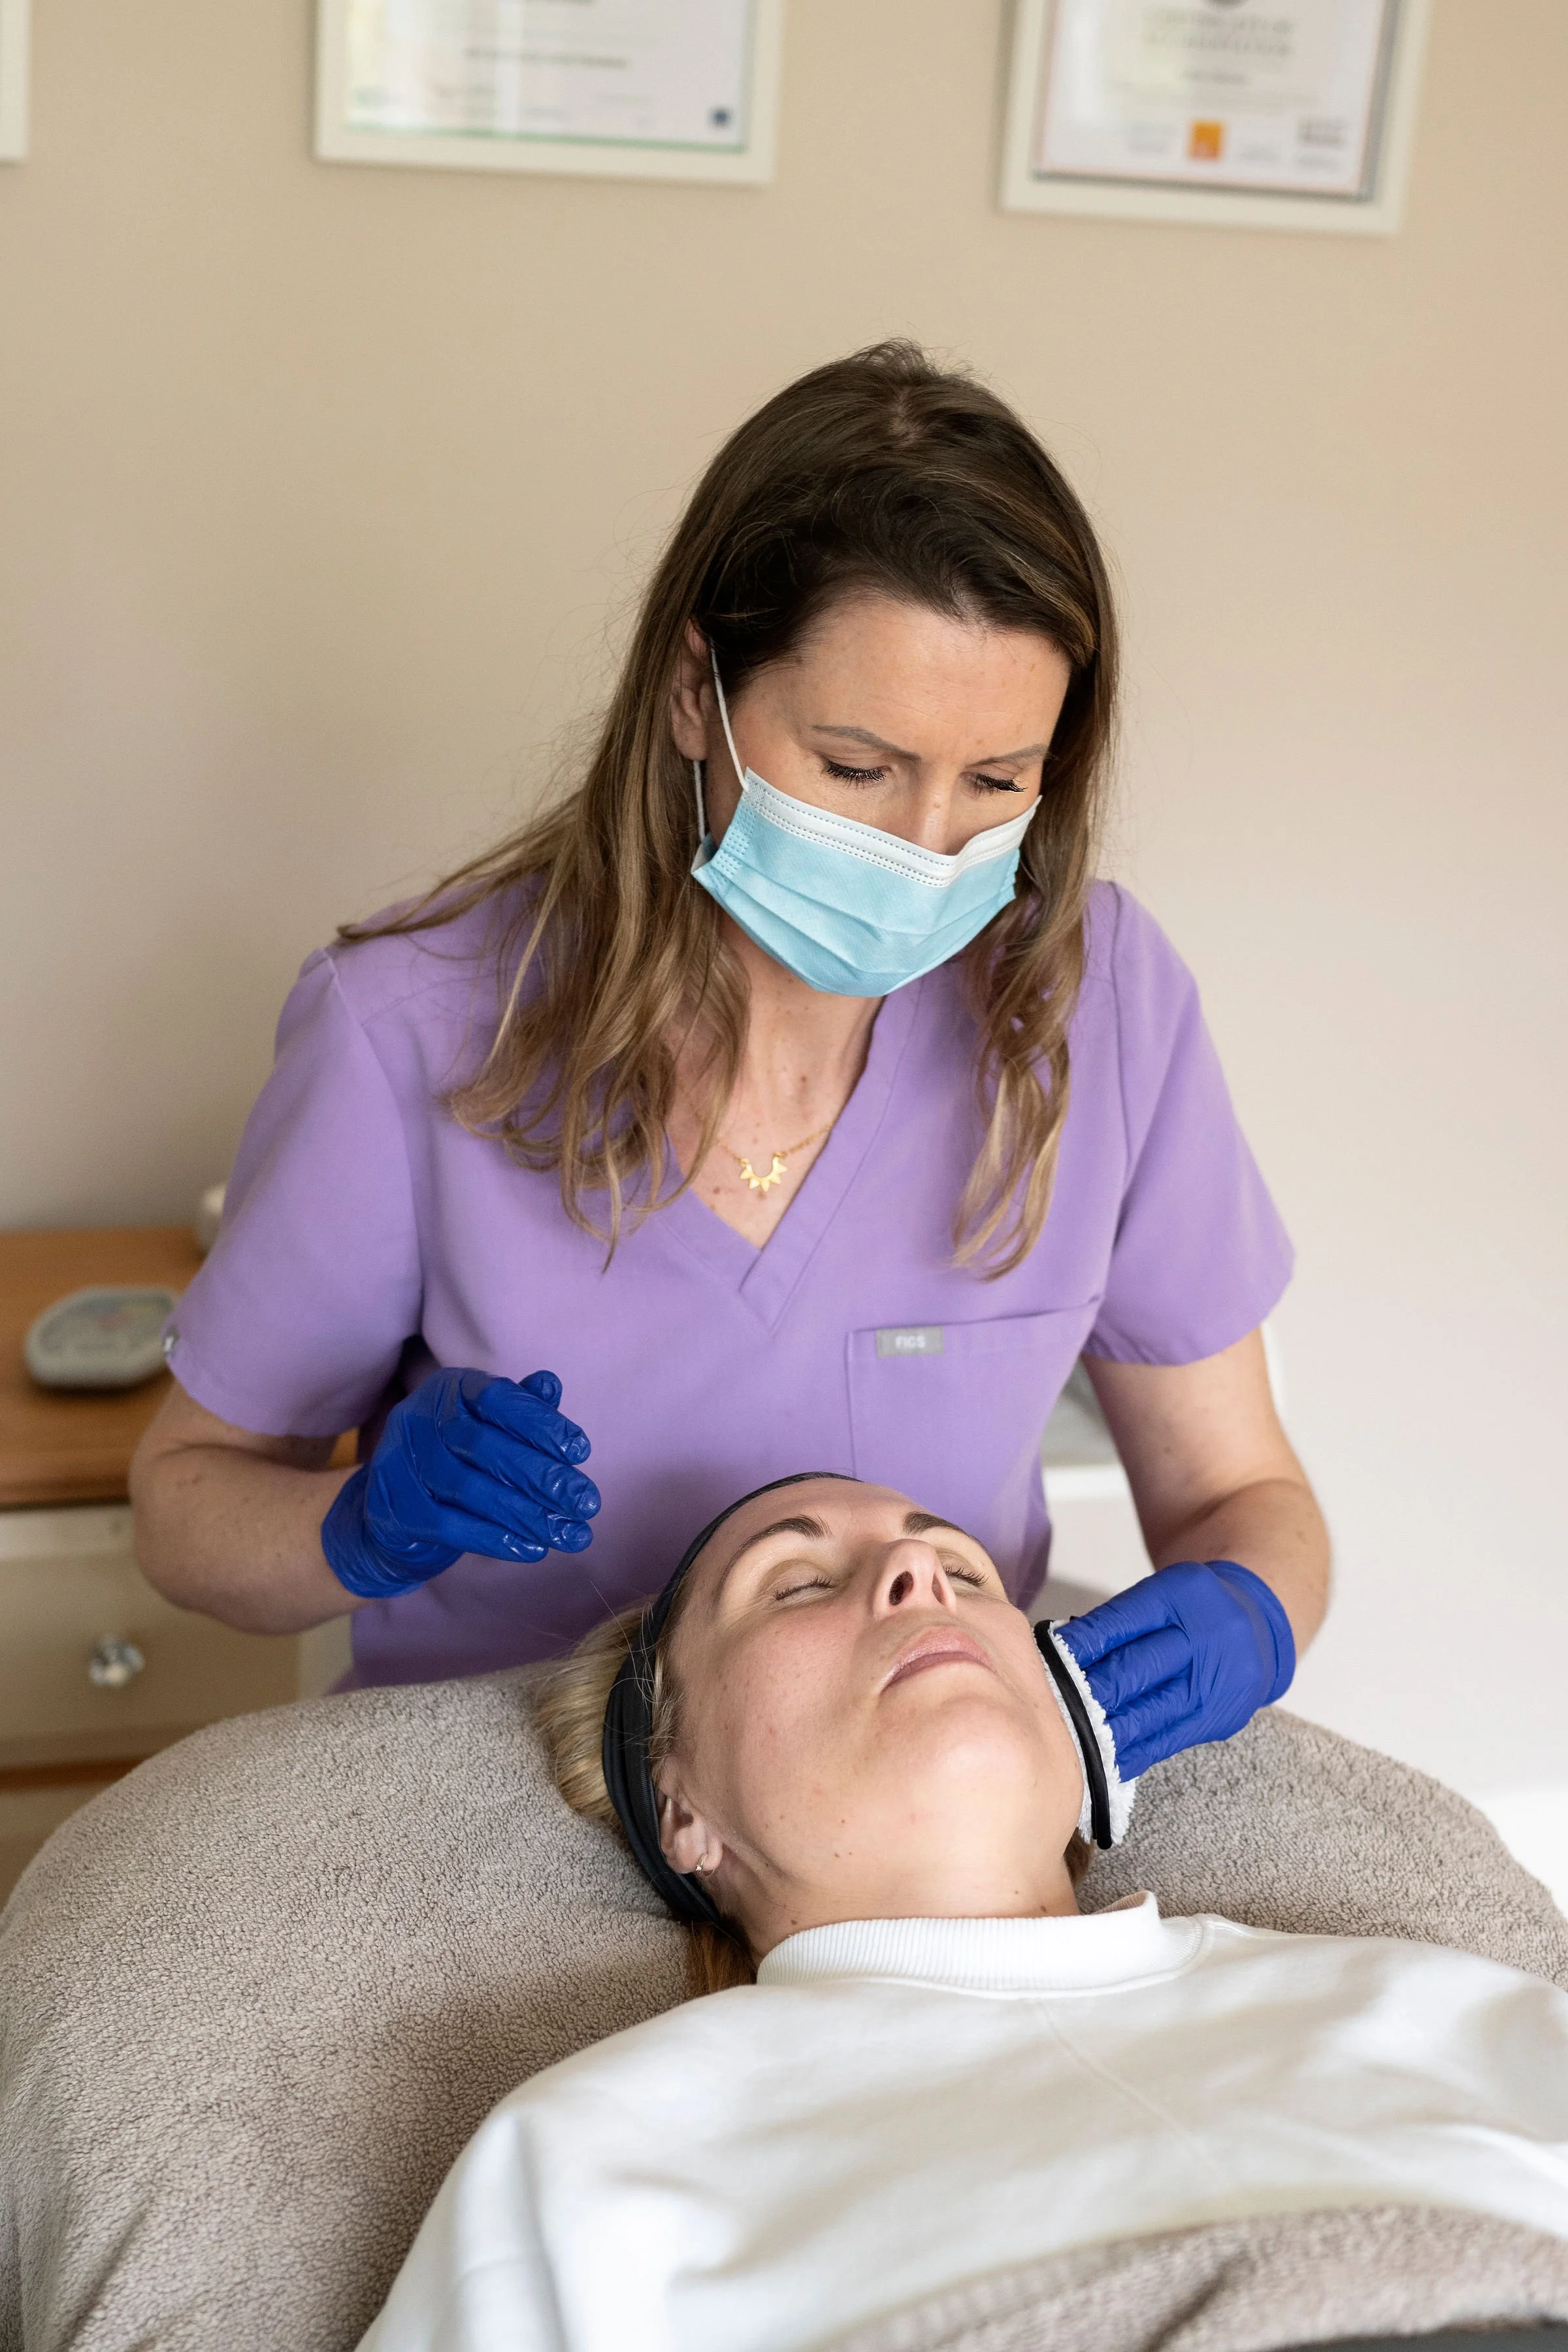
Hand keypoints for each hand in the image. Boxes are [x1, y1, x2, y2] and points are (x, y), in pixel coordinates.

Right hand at [321, 1367, 599, 1599]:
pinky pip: (450, 1525)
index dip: (539, 1423)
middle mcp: (418, 1418)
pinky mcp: (396, 1509)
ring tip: (570, 1534)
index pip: (496, 1398)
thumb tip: (551, 1384)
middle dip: (542, 1476)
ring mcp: (400, 1463)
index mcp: (448, 1389)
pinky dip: (496, 1539)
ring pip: (470, 1489)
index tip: (581, 1450)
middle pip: (485, 1446)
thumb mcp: (488, 1428)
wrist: (392, 1512)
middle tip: (586, 1501)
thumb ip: (520, 1408)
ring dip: (527, 1514)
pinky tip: (533, 1548)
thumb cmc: (456, 1461)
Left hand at [1056, 1561, 1294, 1779]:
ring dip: (1102, 1727)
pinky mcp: (1220, 1719)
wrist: (1258, 1622)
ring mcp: (1216, 1684)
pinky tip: (1099, 1761)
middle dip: (1086, 1689)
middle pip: (1135, 1669)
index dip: (1082, 1645)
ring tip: (1063, 1735)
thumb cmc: (1192, 1606)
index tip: (1048, 1659)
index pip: (1121, 1623)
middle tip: (1045, 1701)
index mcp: (1182, 1595)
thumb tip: (1061, 1653)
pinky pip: (1166, 1741)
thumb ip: (1118, 1619)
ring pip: (1149, 1711)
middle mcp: (1204, 1638)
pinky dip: (1129, 1753)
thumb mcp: (1161, 1591)